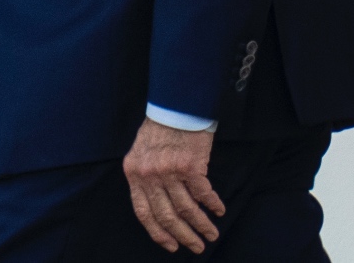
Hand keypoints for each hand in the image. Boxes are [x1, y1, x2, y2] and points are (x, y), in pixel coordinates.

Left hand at [122, 118, 226, 252]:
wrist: (174, 107)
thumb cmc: (159, 129)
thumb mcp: (141, 153)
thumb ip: (145, 177)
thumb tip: (157, 204)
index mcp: (133, 173)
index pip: (143, 212)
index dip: (157, 232)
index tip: (170, 245)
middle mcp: (148, 175)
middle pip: (166, 215)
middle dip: (183, 236)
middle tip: (197, 247)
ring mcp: (169, 171)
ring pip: (187, 209)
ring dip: (202, 225)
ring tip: (212, 234)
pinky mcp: (190, 166)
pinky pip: (204, 194)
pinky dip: (213, 205)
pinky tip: (219, 210)